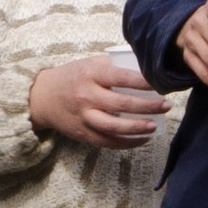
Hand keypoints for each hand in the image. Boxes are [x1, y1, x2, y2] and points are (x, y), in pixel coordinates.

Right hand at [28, 55, 167, 148]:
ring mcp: (84, 117)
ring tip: (154, 126)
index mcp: (91, 75)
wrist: (41, 97)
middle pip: (122, 105)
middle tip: (165, 106)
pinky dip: (126, 143)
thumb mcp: (89, 64)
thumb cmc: (71, 77)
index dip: (144, 82)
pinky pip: (107, 142)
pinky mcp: (83, 133)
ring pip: (114, 127)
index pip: (122, 78)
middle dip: (148, 107)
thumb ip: (113, 66)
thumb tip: (144, 65)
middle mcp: (87, 96)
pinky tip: (142, 139)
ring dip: (138, 128)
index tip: (161, 84)